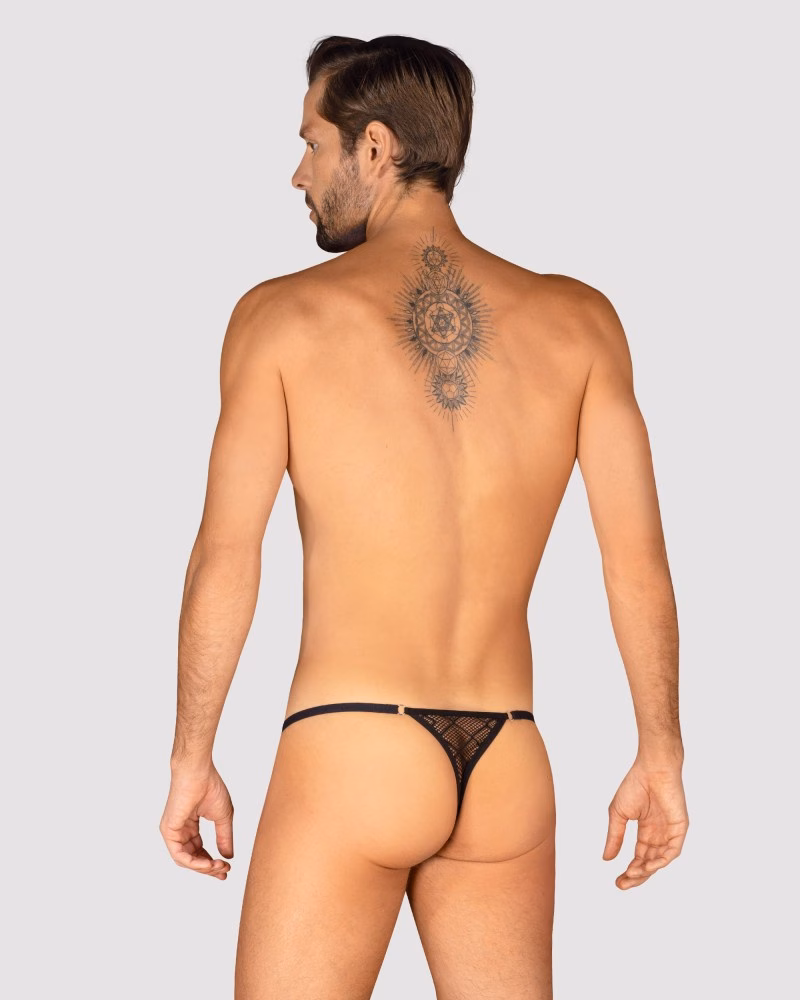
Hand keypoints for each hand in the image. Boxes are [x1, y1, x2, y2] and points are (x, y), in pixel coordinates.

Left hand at [159, 762, 233, 878]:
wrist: (198, 772)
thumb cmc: (210, 787)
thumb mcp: (223, 818)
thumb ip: (224, 837)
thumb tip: (228, 857)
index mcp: (190, 826)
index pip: (199, 851)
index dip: (212, 862)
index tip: (227, 868)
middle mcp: (180, 831)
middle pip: (192, 858)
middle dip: (209, 868)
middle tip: (225, 871)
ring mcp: (173, 832)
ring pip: (185, 860)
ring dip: (203, 868)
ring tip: (219, 867)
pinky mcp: (168, 831)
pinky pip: (179, 855)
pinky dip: (194, 863)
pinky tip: (208, 864)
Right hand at [603, 761, 687, 889]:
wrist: (652, 768)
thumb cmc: (635, 785)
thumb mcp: (618, 814)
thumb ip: (614, 837)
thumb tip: (606, 859)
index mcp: (646, 831)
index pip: (639, 857)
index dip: (629, 871)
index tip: (617, 881)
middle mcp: (659, 834)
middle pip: (649, 863)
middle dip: (637, 876)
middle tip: (622, 884)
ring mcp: (670, 832)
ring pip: (660, 860)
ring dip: (647, 871)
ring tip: (632, 875)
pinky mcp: (679, 828)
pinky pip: (673, 851)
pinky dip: (661, 861)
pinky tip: (648, 866)